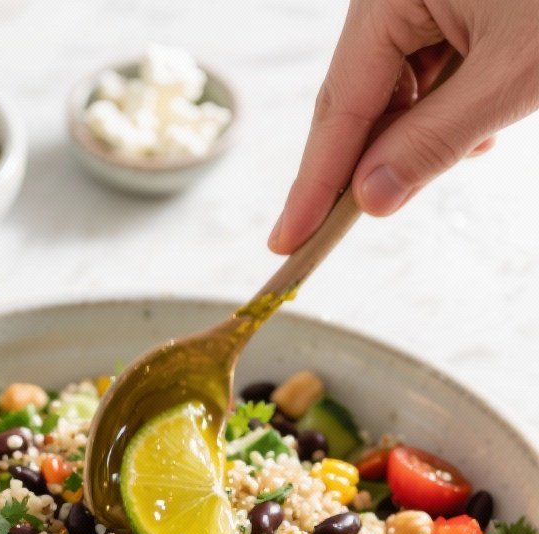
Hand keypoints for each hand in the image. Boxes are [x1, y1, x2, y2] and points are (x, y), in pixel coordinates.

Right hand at [270, 0, 538, 251]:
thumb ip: (434, 143)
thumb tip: (371, 199)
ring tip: (480, 134)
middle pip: (357, 97)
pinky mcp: (450, 2)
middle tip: (338, 232)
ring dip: (423, 133)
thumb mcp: (513, 76)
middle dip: (368, 162)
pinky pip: (428, 71)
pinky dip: (450, 105)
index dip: (313, 183)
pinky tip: (486, 115)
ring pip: (396, 90)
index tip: (288, 242)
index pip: (338, 106)